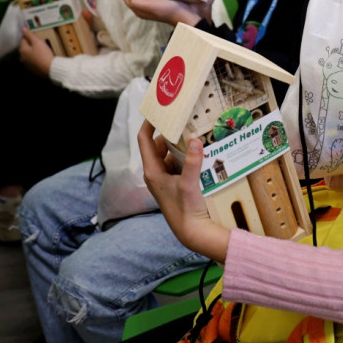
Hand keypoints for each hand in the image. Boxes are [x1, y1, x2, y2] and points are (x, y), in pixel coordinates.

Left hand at [18, 27, 55, 76]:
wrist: (50, 68)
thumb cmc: (43, 53)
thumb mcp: (37, 42)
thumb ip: (29, 35)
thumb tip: (22, 28)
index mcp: (22, 50)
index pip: (23, 39)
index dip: (29, 35)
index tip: (36, 33)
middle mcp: (22, 57)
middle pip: (25, 47)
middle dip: (30, 43)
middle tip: (39, 41)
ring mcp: (26, 64)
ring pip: (28, 54)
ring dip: (32, 50)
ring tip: (40, 48)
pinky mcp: (32, 68)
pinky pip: (32, 60)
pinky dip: (34, 57)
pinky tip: (41, 56)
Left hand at [138, 122, 230, 262]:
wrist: (191, 232)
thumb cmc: (185, 210)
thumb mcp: (188, 184)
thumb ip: (192, 161)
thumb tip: (195, 140)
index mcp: (152, 171)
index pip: (144, 140)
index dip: (148, 124)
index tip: (158, 110)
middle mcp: (156, 173)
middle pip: (158, 145)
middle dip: (168, 132)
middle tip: (180, 119)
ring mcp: (165, 179)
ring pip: (169, 154)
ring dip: (178, 145)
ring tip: (192, 132)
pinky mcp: (176, 184)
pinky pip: (177, 164)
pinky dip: (185, 156)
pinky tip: (198, 152)